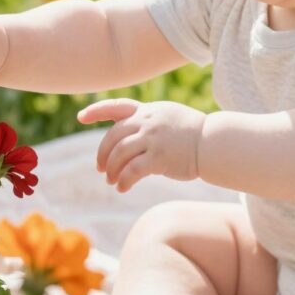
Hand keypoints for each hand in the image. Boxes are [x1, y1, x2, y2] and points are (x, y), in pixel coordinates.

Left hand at [77, 99, 205, 191]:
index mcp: (148, 110)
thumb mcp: (169, 117)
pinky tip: (123, 188)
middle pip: (112, 137)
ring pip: (119, 155)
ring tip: (113, 181)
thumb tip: (127, 139)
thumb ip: (148, 121)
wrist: (213, 143)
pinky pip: (132, 171)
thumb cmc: (193, 133)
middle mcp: (147, 121)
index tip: (80, 117)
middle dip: (103, 155)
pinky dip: (124, 181)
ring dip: (112, 171)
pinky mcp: (159, 158)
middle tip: (102, 169)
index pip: (116, 106)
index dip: (96, 111)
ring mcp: (152, 139)